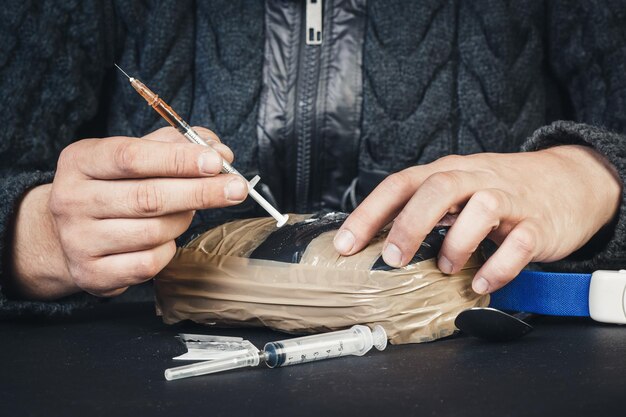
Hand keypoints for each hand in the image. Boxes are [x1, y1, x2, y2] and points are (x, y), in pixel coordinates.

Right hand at [10, 127, 247, 298]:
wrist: (70, 235)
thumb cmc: (115, 188)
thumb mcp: (136, 155)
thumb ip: (177, 146)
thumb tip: (220, 152)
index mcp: (81, 161)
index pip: (132, 157)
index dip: (179, 159)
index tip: (216, 161)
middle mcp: (71, 200)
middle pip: (148, 197)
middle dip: (201, 192)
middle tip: (237, 188)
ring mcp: (78, 240)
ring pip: (154, 232)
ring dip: (183, 221)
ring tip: (187, 211)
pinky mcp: (92, 274)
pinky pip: (149, 263)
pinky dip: (168, 250)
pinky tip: (164, 238)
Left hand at [334, 145, 620, 293]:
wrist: (566, 181)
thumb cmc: (497, 190)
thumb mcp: (457, 192)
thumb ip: (424, 210)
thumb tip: (377, 243)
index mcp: (447, 172)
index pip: (400, 184)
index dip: (369, 213)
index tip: (345, 244)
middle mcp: (475, 179)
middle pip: (438, 188)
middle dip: (410, 223)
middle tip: (393, 258)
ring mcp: (510, 199)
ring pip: (483, 207)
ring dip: (458, 241)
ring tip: (445, 267)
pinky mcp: (538, 223)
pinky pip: (520, 242)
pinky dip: (499, 265)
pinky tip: (481, 282)